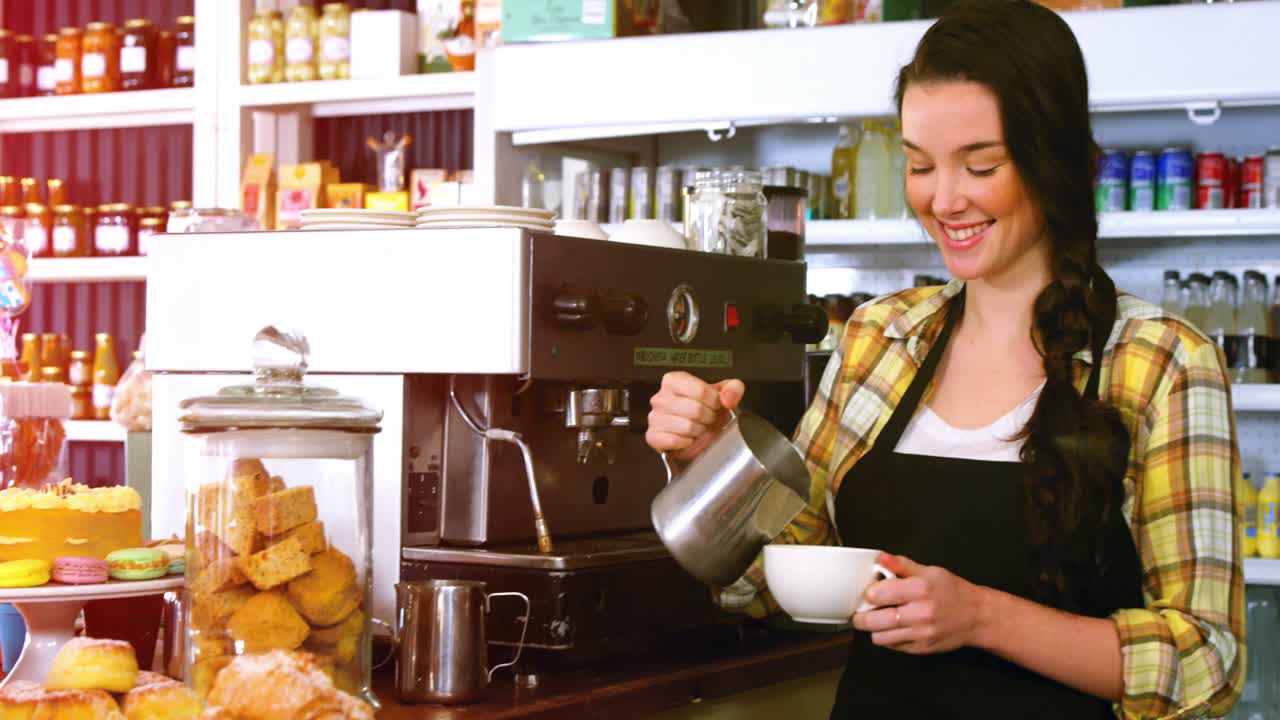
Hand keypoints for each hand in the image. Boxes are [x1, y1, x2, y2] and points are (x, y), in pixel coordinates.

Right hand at [645, 371, 745, 461]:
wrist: (696, 432)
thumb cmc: (705, 411)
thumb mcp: (722, 394)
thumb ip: (732, 389)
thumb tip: (728, 397)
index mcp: (674, 381)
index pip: (700, 390)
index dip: (714, 402)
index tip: (715, 406)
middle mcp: (660, 397)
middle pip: (695, 409)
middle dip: (708, 419)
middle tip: (708, 420)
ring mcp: (654, 417)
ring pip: (687, 427)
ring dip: (699, 432)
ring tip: (699, 429)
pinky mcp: (653, 436)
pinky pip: (675, 441)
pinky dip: (687, 443)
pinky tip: (688, 439)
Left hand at [851, 553, 987, 654]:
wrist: (977, 617)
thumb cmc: (953, 591)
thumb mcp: (930, 571)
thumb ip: (902, 565)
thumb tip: (881, 558)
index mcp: (919, 590)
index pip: (878, 594)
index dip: (868, 593)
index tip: (869, 592)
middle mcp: (919, 613)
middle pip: (873, 621)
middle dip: (861, 616)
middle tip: (862, 611)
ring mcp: (920, 634)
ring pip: (879, 637)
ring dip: (874, 629)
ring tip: (879, 620)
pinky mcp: (921, 648)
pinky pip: (892, 646)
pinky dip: (888, 638)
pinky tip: (894, 628)